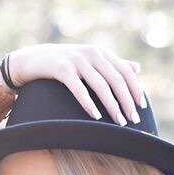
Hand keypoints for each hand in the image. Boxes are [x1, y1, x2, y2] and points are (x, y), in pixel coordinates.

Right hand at [7, 43, 145, 125]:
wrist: (32, 59)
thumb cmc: (63, 64)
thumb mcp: (89, 61)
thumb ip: (112, 65)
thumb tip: (136, 68)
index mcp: (100, 53)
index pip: (125, 72)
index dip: (135, 89)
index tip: (141, 107)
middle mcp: (91, 54)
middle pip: (116, 79)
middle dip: (126, 101)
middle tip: (132, 120)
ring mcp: (76, 60)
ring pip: (101, 85)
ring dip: (112, 105)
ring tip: (119, 122)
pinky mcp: (61, 69)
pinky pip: (79, 89)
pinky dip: (89, 103)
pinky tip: (96, 117)